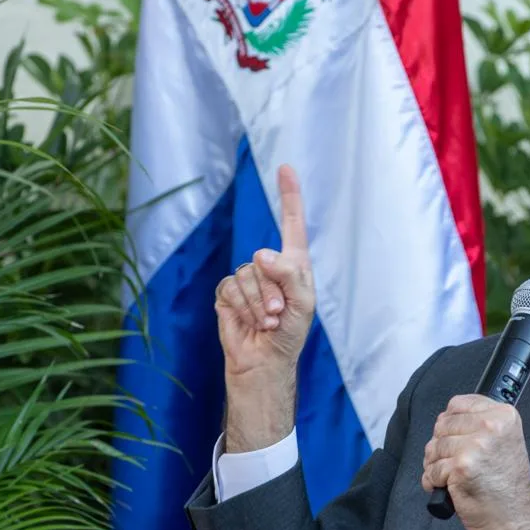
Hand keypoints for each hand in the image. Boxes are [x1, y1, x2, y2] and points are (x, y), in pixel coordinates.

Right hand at [215, 165, 315, 450]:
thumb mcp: (302, 304)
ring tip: (267, 322)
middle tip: (279, 316)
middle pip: (263, 258)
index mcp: (293, 264)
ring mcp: (246, 279)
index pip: (291, 223)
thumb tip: (262, 254)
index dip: (288, 195)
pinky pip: (229, 288)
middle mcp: (269, 266)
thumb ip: (289, 275)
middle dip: (272, 290)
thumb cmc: (290, 335)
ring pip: (245, 275)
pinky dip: (241, 308)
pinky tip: (249, 322)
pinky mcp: (227, 293)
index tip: (285, 167)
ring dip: (258, 304)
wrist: (263, 363)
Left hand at [421, 395, 529, 529]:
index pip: (457, 404)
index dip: (450, 424)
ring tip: (452, 477)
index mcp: (503, 415)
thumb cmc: (506, 486)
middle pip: (442, 425)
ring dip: (435, 465)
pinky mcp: (462, 466)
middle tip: (454, 463)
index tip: (458, 440)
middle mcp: (492, 426)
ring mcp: (476, 445)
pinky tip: (449, 488)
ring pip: (433, 447)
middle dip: (441, 446)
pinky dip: (433, 482)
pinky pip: (431, 469)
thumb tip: (445, 418)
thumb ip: (479, 424)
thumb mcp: (503, 442)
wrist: (515, 519)